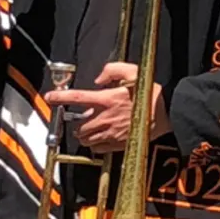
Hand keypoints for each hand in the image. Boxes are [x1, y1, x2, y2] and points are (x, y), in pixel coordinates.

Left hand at [44, 62, 170, 153]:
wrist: (168, 112)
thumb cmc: (151, 92)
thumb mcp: (134, 72)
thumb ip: (113, 70)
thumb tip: (98, 78)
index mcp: (106, 99)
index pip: (76, 98)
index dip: (59, 97)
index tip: (50, 97)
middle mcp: (105, 117)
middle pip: (78, 125)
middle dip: (77, 122)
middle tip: (84, 118)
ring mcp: (110, 133)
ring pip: (85, 138)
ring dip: (84, 134)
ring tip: (92, 128)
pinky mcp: (117, 144)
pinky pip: (97, 148)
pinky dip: (95, 144)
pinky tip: (101, 138)